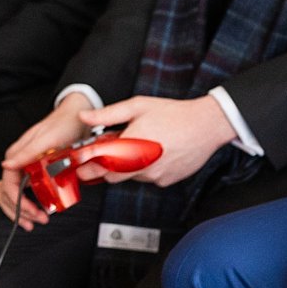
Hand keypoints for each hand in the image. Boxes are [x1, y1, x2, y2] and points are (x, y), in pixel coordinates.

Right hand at [0, 96, 90, 228]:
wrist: (78, 115)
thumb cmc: (63, 124)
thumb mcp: (47, 139)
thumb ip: (26, 153)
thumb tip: (6, 165)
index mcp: (16, 155)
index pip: (8, 185)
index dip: (17, 202)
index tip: (32, 212)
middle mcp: (18, 161)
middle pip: (8, 192)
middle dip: (18, 210)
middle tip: (36, 222)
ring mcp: (26, 165)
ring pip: (13, 192)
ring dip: (19, 210)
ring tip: (33, 221)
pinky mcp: (36, 168)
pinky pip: (23, 187)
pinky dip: (20, 201)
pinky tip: (22, 211)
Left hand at [77, 95, 234, 186]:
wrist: (207, 125)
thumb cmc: (174, 114)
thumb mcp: (138, 106)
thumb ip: (108, 115)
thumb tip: (85, 117)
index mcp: (128, 147)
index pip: (97, 165)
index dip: (85, 167)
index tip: (79, 166)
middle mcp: (140, 166)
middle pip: (111, 176)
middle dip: (106, 168)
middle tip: (108, 155)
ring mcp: (153, 176)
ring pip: (131, 177)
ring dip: (129, 167)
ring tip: (141, 146)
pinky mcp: (165, 181)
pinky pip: (149, 178)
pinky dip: (147, 169)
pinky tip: (157, 152)